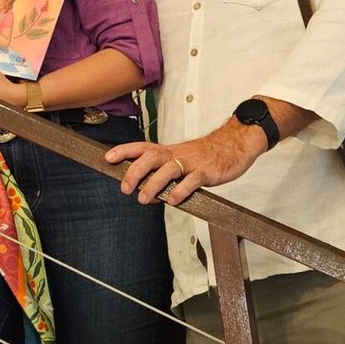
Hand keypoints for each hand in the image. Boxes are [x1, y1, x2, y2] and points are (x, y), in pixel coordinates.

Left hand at [105, 117, 263, 204]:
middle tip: (125, 188)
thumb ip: (164, 172)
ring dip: (153, 184)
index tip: (108, 157)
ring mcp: (192, 162)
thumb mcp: (182, 158)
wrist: (236, 143)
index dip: (124, 151)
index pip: (143, 147)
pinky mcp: (207, 172)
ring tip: (144, 199)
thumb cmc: (206, 154)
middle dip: (135, 171)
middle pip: (151, 157)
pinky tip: (174, 201)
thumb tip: (144, 190)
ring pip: (168, 169)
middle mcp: (177, 154)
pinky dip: (181, 190)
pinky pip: (192, 180)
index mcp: (169, 151)